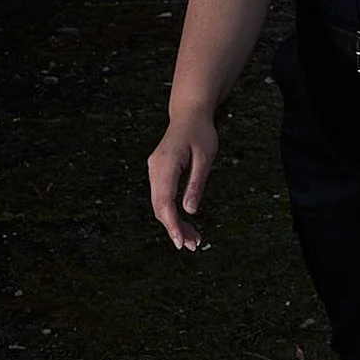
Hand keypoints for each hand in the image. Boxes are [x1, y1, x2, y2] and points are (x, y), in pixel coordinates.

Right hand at [146, 112, 218, 250]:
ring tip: (193, 239)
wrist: (189, 114)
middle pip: (159, 207)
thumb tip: (190, 211)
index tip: (181, 242)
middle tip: (193, 245)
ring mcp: (154, 170)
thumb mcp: (205, 157)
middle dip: (175, 228)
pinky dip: (172, 212)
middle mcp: (155, 168)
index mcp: (166, 163)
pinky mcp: (158, 173)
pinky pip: (162, 197)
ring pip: (160, 204)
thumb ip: (196, 183)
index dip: (172, 224)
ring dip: (174, 223)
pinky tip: (185, 223)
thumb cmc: (201, 133)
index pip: (164, 202)